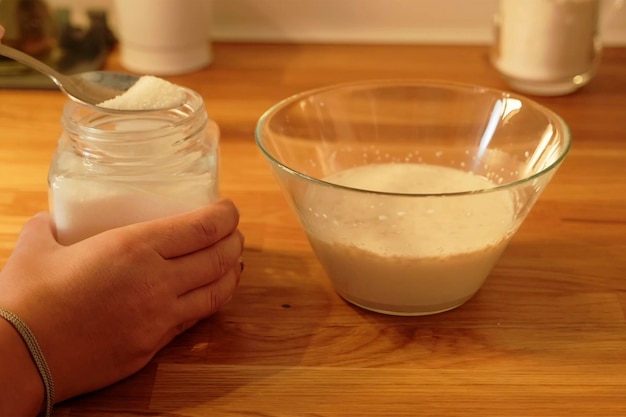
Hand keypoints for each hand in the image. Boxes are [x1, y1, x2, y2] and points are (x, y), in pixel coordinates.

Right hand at [0, 199, 243, 403]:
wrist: (18, 360)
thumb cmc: (26, 300)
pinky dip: (210, 302)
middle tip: (233, 233)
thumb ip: (49, 226)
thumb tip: (50, 219)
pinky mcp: (153, 347)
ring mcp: (159, 318)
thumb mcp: (37, 247)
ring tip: (232, 262)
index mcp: (134, 248)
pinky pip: (194, 320)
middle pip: (219, 258)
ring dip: (231, 273)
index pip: (203, 228)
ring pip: (217, 292)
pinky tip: (208, 294)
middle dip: (234, 241)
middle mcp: (157, 282)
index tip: (229, 209)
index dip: (227, 216)